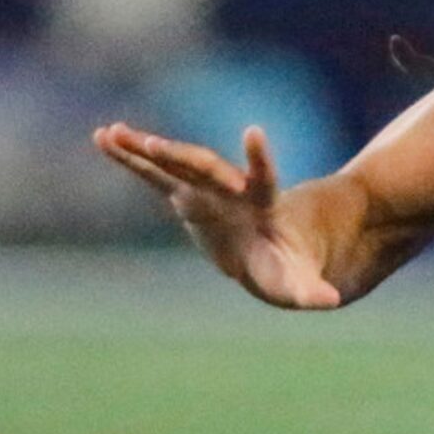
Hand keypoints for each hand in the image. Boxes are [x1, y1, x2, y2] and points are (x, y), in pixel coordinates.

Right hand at [93, 123, 340, 308]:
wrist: (275, 251)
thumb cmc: (289, 269)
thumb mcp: (302, 282)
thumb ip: (311, 290)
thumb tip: (330, 300)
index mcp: (264, 205)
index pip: (263, 179)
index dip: (259, 160)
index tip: (254, 133)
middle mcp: (233, 189)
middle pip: (207, 167)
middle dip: (182, 157)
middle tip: (153, 144)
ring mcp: (207, 189)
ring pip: (174, 163)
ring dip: (145, 149)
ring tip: (112, 132)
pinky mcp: (185, 196)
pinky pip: (154, 175)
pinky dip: (130, 160)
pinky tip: (102, 137)